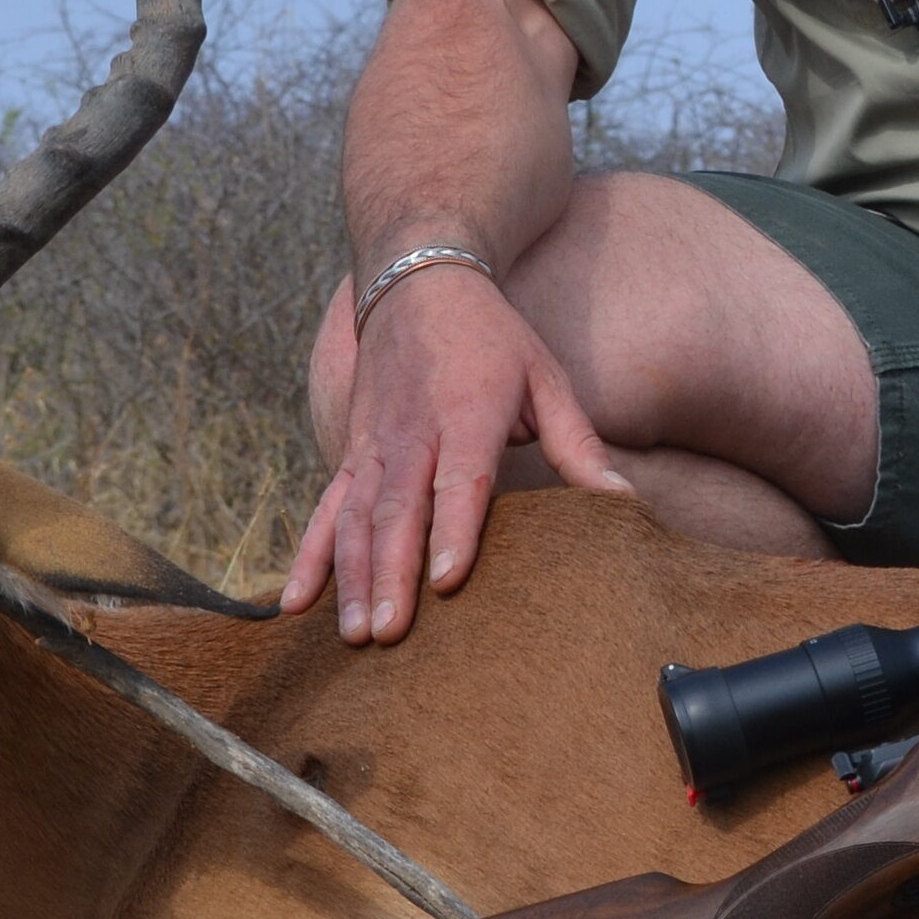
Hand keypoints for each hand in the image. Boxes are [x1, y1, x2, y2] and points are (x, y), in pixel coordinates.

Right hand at [286, 265, 623, 643]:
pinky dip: (309, 556)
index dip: (452, 531)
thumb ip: (579, 443)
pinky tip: (297, 603)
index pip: (458, 481)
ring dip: (351, 578)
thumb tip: (622, 501)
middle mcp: (412, 433)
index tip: (447, 581)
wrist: (417, 283)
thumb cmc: (492, 338)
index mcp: (466, 414)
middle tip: (390, 633)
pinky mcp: (350, 452)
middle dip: (392, 574)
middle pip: (397, 510)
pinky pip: (324, 510)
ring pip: (354, 517)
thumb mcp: (545, 378)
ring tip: (353, 635)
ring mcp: (373, 445)